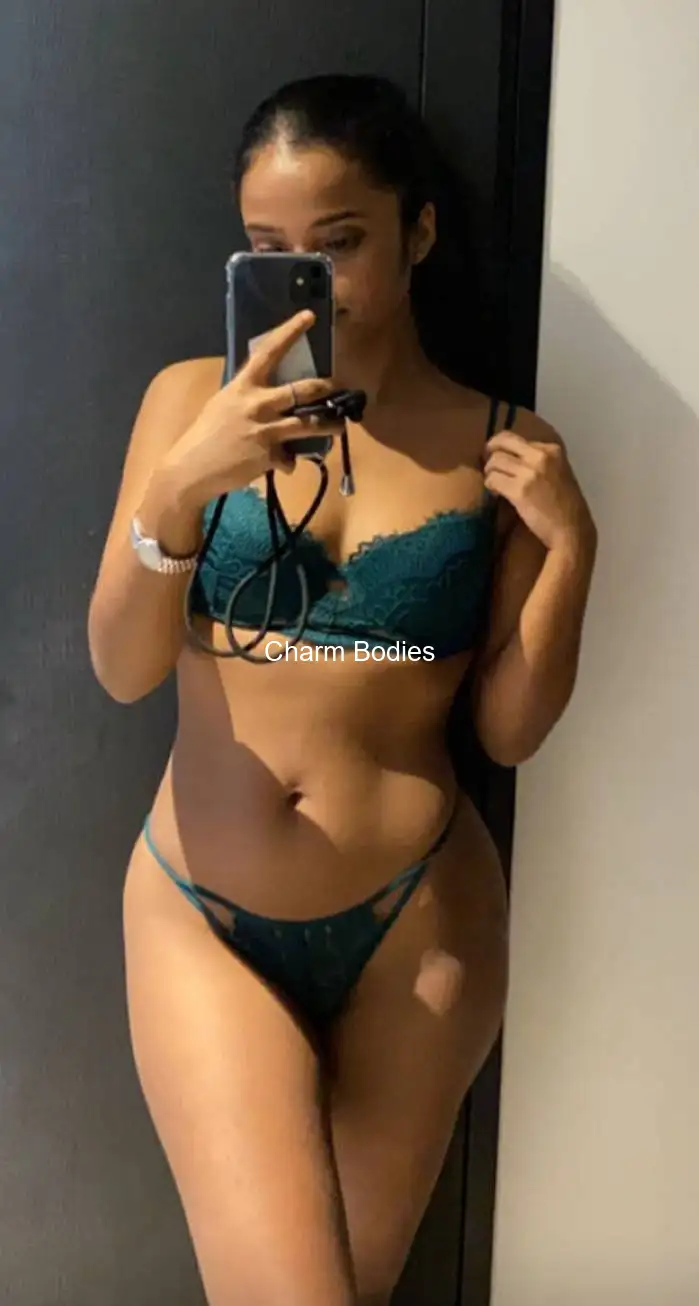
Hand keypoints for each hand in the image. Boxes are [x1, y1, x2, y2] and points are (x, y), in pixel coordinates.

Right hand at [161, 310, 342, 507]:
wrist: (192, 469)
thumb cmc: (205, 434)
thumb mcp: (223, 404)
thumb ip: (248, 396)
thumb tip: (271, 395)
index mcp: (243, 386)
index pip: (269, 352)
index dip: (290, 332)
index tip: (308, 316)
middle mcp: (257, 404)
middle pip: (303, 390)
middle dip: (325, 389)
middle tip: (336, 389)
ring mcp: (265, 430)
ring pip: (309, 424)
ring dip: (330, 426)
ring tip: (339, 425)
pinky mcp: (269, 456)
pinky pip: (289, 458)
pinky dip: (288, 462)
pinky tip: (283, 464)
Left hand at [483, 429, 595, 552]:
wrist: (571, 530)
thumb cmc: (565, 505)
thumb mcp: (558, 472)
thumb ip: (539, 461)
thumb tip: (510, 456)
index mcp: (551, 449)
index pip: (513, 438)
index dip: (501, 448)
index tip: (498, 460)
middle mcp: (540, 456)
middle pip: (500, 444)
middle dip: (490, 456)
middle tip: (489, 468)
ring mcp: (530, 473)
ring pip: (494, 462)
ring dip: (489, 474)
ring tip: (494, 485)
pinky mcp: (520, 491)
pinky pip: (492, 480)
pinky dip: (490, 486)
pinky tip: (495, 494)